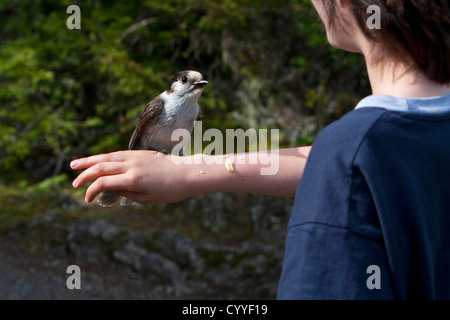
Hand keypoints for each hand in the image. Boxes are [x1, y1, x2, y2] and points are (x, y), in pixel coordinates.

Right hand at [71, 151, 193, 203]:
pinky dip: (104, 157)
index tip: (87, 199)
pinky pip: (117, 154)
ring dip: (89, 161)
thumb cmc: (169, 190)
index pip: (104, 182)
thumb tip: (110, 188)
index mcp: (133, 179)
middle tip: (73, 183)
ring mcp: (135, 157)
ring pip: (106, 157)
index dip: (91, 190)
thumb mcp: (147, 199)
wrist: (186, 173)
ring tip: (74, 165)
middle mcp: (131, 165)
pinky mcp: (139, 153)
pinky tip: (97, 161)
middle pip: (101, 167)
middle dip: (84, 175)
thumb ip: (126, 192)